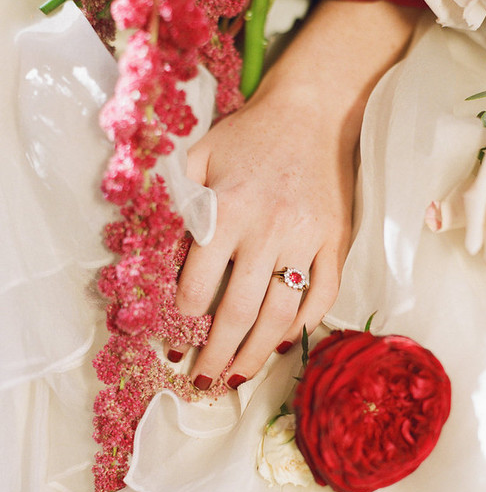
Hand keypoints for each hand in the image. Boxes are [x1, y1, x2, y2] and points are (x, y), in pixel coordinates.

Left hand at [169, 0, 419, 389]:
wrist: (312, 112)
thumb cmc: (249, 134)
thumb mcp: (198, 153)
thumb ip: (172, 195)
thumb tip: (143, 241)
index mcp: (228, 210)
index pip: (200, 283)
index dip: (184, 317)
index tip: (176, 336)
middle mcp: (268, 230)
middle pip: (239, 311)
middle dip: (217, 354)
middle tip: (203, 380)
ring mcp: (307, 238)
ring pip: (282, 313)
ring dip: (258, 352)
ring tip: (240, 376)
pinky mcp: (336, 241)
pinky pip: (323, 293)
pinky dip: (305, 322)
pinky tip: (285, 339)